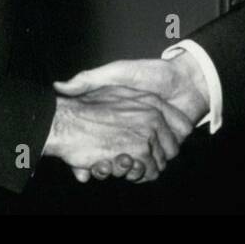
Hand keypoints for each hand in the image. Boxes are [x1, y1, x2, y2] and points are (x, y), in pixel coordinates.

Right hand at [54, 54, 210, 181]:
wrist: (185, 80)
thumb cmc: (150, 73)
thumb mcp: (115, 73)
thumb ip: (88, 79)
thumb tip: (59, 86)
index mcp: (118, 120)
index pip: (93, 143)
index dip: (84, 156)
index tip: (83, 161)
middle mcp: (132, 133)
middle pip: (111, 161)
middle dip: (105, 167)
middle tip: (100, 166)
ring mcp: (149, 142)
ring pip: (130, 168)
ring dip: (124, 171)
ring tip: (117, 164)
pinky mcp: (165, 148)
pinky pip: (153, 168)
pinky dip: (145, 171)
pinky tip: (136, 166)